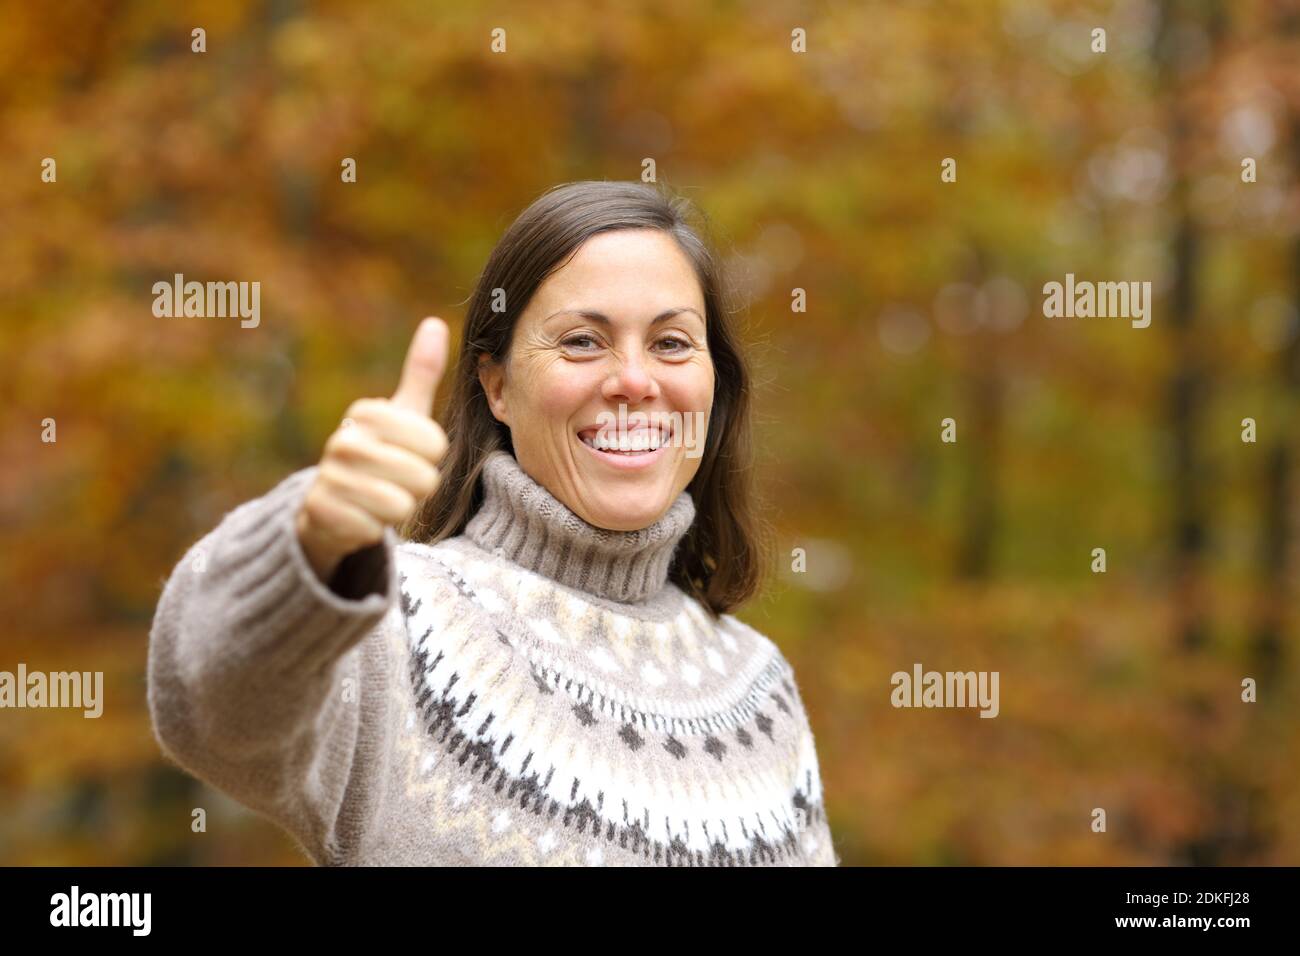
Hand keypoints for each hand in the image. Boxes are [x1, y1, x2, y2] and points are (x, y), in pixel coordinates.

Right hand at [295, 317, 449, 584]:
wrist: (331, 502)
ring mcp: (329, 476)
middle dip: (417, 488)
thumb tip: (434, 321)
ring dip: (398, 510)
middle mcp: (343, 439)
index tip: (408, 454)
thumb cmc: (379, 454)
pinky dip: (374, 530)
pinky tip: (359, 517)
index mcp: (368, 412)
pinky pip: (375, 529)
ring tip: (379, 498)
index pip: (435, 444)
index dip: (430, 458)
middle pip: (423, 477)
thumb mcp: (403, 415)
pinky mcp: (320, 513)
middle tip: (394, 481)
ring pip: (400, 505)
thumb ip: (421, 373)